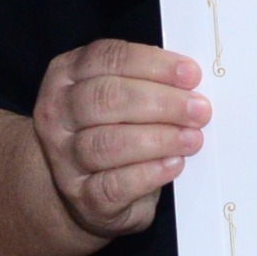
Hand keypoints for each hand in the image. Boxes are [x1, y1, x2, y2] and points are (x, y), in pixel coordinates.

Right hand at [31, 39, 207, 241]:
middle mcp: (58, 114)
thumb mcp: (120, 95)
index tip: (191, 74)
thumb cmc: (112, 130)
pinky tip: (173, 165)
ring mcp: (64, 157)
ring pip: (109, 143)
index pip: (107, 58)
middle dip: (161, 102)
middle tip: (198, 110)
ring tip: (192, 139)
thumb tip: (191, 81)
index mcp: (66, 75)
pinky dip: (149, 173)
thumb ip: (147, 82)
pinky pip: (114, 185)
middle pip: (106, 98)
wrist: (87, 188)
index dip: (153, 64)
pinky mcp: (82, 197)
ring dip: (159, 139)